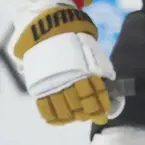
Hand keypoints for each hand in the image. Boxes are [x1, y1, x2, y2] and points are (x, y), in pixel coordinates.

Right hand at [12, 6, 122, 124]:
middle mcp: (66, 78)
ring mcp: (51, 83)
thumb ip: (96, 66)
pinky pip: (44, 107)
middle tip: (92, 115)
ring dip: (72, 116)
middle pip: (80, 104)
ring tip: (77, 116)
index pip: (94, 93)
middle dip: (88, 112)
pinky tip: (60, 120)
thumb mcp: (88, 47)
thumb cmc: (71, 36)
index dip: (100, 106)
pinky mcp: (37, 85)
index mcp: (81, 69)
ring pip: (63, 109)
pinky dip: (53, 116)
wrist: (45, 24)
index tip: (104, 112)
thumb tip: (107, 83)